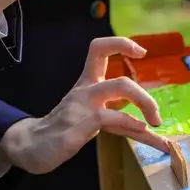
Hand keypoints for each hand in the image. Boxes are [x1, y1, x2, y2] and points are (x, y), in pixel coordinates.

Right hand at [0, 37, 169, 174]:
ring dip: (145, 104)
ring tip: (155, 122)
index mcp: (88, 82)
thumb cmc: (66, 130)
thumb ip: (122, 122)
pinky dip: (131, 123)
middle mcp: (86, 89)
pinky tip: (140, 131)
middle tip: (157, 116)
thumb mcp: (97, 122)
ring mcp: (83, 104)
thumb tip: (152, 130)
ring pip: (120, 88)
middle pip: (121, 79)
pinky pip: (112, 117)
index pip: (100, 49)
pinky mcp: (80, 122)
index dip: (121, 44)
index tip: (142, 51)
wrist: (32, 145)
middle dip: (145, 97)